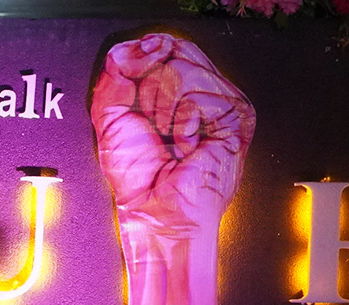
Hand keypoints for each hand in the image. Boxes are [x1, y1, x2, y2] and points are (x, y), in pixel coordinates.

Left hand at [91, 32, 254, 226]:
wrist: (154, 214)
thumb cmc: (139, 179)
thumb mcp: (112, 113)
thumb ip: (117, 71)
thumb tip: (138, 46)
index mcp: (180, 90)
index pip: (167, 45)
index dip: (143, 55)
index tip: (129, 77)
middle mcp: (205, 92)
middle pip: (175, 50)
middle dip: (148, 89)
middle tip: (153, 125)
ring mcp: (224, 103)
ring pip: (182, 70)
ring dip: (162, 111)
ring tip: (170, 139)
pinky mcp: (236, 118)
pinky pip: (195, 97)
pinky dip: (180, 125)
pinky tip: (186, 147)